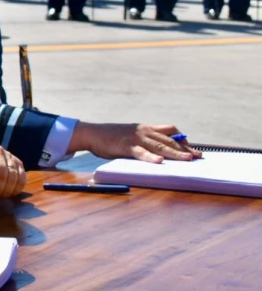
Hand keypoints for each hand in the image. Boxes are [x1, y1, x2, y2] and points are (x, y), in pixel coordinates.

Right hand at [72, 122, 201, 163]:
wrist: (92, 133)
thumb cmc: (112, 137)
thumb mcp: (132, 134)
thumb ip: (145, 140)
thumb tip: (160, 151)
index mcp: (146, 128)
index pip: (171, 131)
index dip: (183, 140)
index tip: (193, 149)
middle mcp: (144, 131)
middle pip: (169, 140)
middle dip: (185, 149)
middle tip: (197, 157)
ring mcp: (136, 138)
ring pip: (160, 146)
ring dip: (175, 153)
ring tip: (187, 159)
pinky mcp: (126, 146)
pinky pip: (141, 153)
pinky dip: (150, 158)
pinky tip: (159, 162)